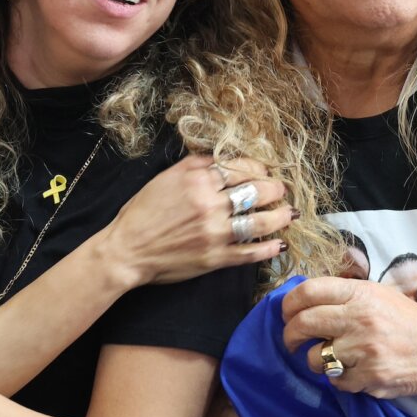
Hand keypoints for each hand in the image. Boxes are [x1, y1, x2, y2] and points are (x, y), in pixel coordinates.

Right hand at [102, 155, 292, 286]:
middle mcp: (210, 205)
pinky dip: (268, 249)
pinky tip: (279, 244)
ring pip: (259, 222)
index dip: (259, 168)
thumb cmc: (141, 212)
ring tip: (288, 214)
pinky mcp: (215, 258)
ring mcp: (215, 233)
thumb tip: (220, 158)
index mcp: (197, 182)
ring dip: (279, 217)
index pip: (240, 169)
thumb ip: (194, 165)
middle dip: (275, 189)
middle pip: (256, 192)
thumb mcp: (164, 178)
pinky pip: (250, 253)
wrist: (127, 250)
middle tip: (281, 190)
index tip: (265, 171)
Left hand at [281, 277, 416, 400]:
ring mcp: (365, 350)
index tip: (286, 314)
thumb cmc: (408, 322)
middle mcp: (361, 319)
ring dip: (316, 360)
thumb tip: (303, 299)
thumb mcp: (379, 295)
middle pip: (303, 323)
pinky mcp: (371, 377)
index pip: (308, 292)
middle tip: (292, 340)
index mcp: (361, 294)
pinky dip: (339, 379)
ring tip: (329, 357)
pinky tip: (353, 371)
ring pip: (315, 358)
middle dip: (290, 335)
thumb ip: (344, 295)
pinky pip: (336, 381)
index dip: (289, 303)